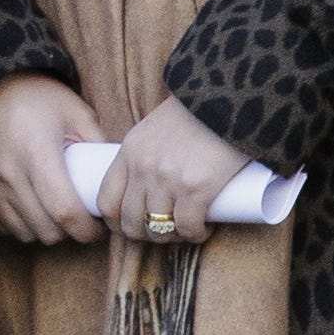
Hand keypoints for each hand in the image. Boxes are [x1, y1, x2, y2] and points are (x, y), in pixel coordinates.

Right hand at [0, 74, 109, 247]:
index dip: (88, 230)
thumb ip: (98, 147)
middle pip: (46, 230)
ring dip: (44, 230)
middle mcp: (8, 173)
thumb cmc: (40, 97)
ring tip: (55, 213)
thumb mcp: (77, 113)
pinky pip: (0, 226)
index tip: (99, 227)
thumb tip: (116, 182)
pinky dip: (19, 224)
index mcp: (37, 153)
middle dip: (69, 232)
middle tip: (81, 218)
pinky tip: (31, 209)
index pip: (65, 212)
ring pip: (24, 233)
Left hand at [97, 98, 253, 247]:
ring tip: (184, 231)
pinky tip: (202, 232)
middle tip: (162, 231)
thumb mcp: (155, 129)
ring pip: (158, 228)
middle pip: (129, 221)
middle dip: (144, 234)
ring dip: (170, 237)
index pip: (105, 200)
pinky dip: (195, 235)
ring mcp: (168, 180)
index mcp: (129, 152)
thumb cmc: (196, 111)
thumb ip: (147, 152)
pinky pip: (187, 227)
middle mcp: (143, 168)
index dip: (114, 222)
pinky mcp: (196, 189)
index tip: (129, 227)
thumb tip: (149, 183)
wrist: (228, 97)